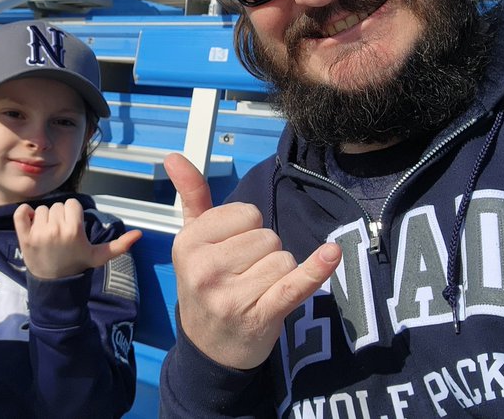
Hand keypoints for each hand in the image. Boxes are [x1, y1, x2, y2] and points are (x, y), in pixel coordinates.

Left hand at [14, 198, 141, 278]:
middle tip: (61, 234)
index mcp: (74, 230)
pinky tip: (31, 222)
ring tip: (49, 234)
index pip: (72, 204)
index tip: (73, 228)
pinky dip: (25, 213)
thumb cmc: (77, 265)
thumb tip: (139, 234)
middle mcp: (56, 229)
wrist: (55, 283)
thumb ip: (119, 245)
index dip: (73, 214)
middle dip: (60, 216)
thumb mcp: (99, 257)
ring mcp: (38, 233)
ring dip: (45, 218)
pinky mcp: (24, 237)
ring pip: (42, 209)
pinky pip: (21, 212)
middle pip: (57, 206)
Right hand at [167, 153, 340, 369]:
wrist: (210, 348)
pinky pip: (295, 283)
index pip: (246, 214)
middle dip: (263, 252)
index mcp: (188, 244)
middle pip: (267, 235)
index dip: (246, 230)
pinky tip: (331, 254)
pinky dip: (316, 269)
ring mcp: (232, 295)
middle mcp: (206, 269)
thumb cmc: (205, 285)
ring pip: (284, 258)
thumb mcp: (192, 242)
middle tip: (242, 276)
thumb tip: (173, 156)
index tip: (230, 252)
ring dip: (278, 273)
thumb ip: (191, 196)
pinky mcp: (261, 315)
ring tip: (255, 290)